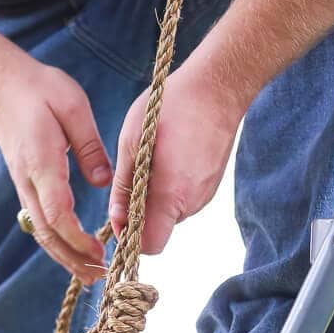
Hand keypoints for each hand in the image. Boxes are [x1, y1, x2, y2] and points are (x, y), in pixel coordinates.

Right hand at [0, 62, 111, 283]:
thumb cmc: (40, 90)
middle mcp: (29, 180)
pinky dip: (58, 241)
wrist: (1, 85)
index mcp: (42, 162)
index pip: (56, 212)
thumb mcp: (73, 106)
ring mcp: (24, 184)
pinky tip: (74, 252)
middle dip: (73, 259)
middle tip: (99, 277)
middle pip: (47, 232)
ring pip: (41, 231)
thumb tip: (103, 183)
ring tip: (89, 275)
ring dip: (65, 256)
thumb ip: (89, 146)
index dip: (76, 238)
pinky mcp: (27, 183)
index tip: (99, 252)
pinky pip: (40, 220)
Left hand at [109, 63, 242, 253]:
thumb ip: (123, 185)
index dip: (130, 237)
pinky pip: (183, 198)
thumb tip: (116, 218)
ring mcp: (205, 194)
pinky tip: (169, 158)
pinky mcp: (211, 185)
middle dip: (141, 213)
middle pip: (159, 228)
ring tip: (152, 161)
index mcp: (172, 195)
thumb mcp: (132, 142)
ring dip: (155, 198)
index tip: (120, 215)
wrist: (217, 88)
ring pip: (171, 213)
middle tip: (133, 176)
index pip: (150, 244)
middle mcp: (193, 202)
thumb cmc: (170, 108)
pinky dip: (171, 188)